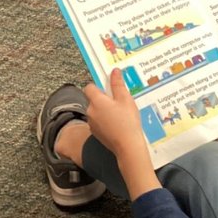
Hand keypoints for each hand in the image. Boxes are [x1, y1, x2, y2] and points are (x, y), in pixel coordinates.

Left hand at [84, 69, 158, 196]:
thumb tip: (114, 71)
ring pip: (96, 111)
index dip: (99, 86)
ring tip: (121, 114)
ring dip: (105, 111)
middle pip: (93, 100)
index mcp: (96, 101)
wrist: (127, 146)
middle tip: (120, 102)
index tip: (110, 89)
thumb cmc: (127, 121)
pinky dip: (105, 121)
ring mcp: (92, 123)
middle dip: (104, 99)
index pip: (89, 87)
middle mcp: (90, 111)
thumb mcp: (126, 99)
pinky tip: (118, 124)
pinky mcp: (96, 133)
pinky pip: (99, 122)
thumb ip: (118, 84)